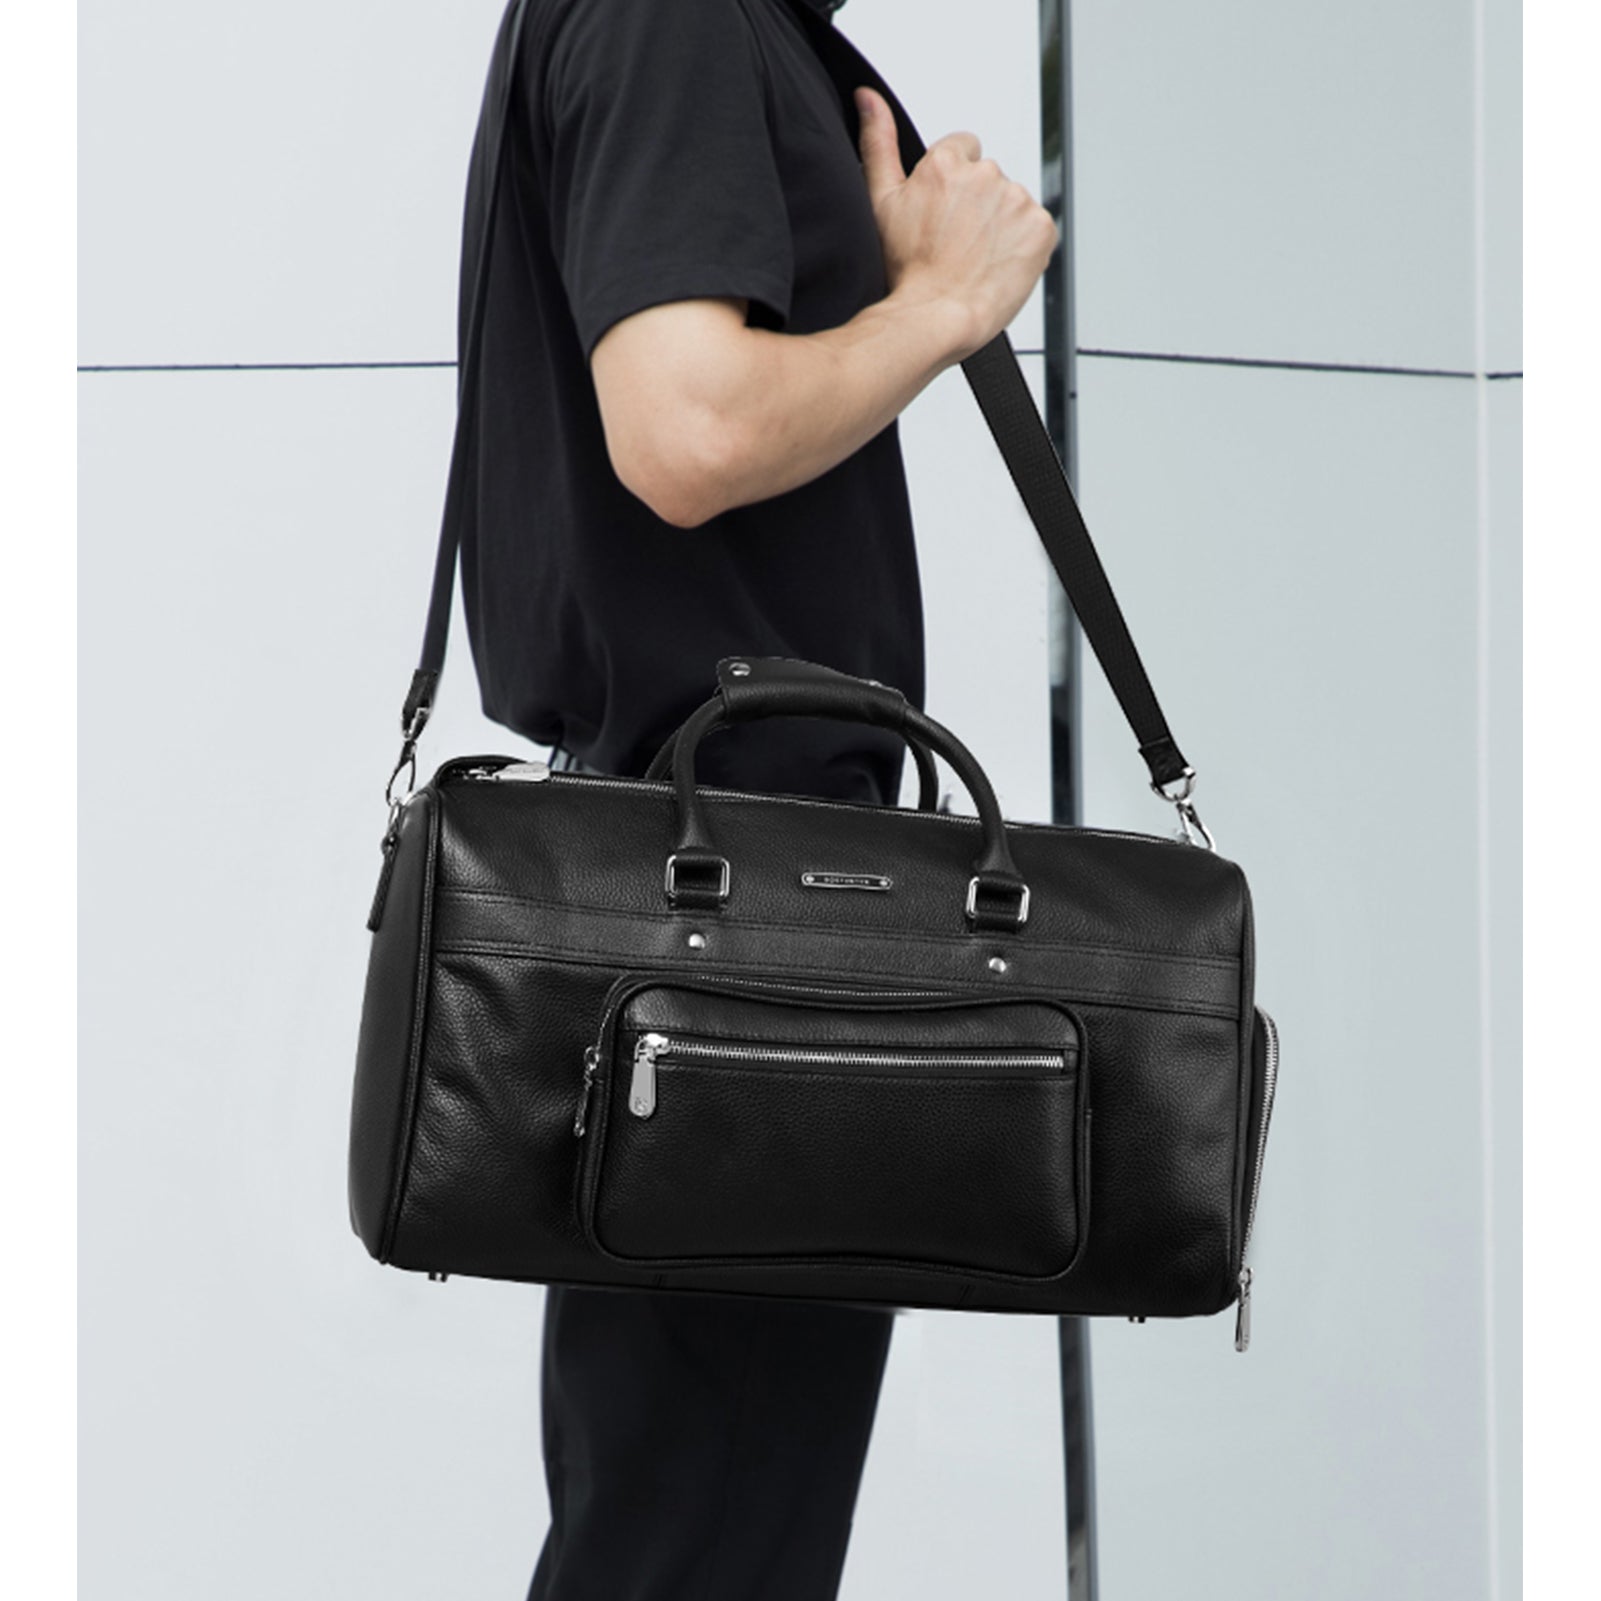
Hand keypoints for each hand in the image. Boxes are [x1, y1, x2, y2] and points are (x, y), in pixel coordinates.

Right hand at [854, 85, 1058, 359]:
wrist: (935, 317)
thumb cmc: (907, 271)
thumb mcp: (880, 201)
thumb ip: (877, 141)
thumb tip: (868, 97)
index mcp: (947, 162)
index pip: (962, 149)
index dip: (952, 185)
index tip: (944, 215)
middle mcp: (986, 174)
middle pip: (988, 180)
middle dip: (976, 207)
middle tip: (955, 245)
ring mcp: (1017, 201)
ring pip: (1011, 205)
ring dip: (999, 227)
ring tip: (974, 259)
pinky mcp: (1041, 229)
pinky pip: (1035, 230)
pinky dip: (1022, 247)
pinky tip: (997, 266)